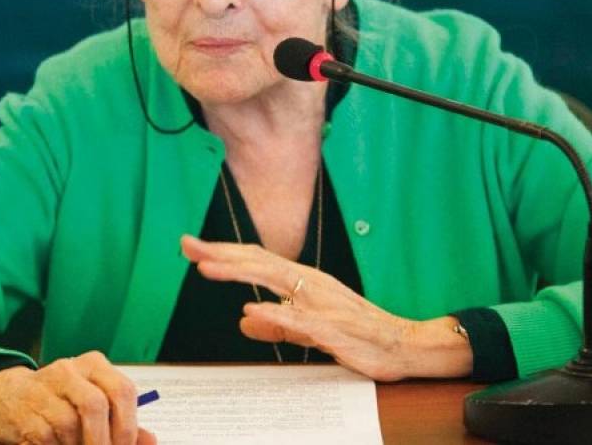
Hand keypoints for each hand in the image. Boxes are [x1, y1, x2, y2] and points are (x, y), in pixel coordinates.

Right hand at [0, 350, 156, 444]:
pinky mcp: (24, 412)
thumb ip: (122, 421)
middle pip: (95, 405)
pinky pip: (47, 438)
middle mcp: (68, 370)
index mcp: (93, 364)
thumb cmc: (60, 401)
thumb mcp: (92, 402)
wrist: (6, 395)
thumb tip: (151, 440)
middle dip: (104, 440)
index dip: (128, 425)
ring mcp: (43, 389)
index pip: (122, 390)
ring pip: (70, 424)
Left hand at [180, 235, 471, 380]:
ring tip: (208, 266)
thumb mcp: (309, 328)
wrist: (403, 344)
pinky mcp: (333, 329)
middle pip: (260, 262)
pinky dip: (277, 313)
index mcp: (304, 281)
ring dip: (241, 272)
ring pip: (276, 281)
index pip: (257, 261)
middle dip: (221, 254)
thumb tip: (244, 318)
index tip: (193, 247)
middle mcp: (311, 284)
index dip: (224, 253)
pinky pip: (302, 321)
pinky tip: (255, 308)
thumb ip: (277, 324)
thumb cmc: (357, 332)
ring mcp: (321, 304)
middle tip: (188, 245)